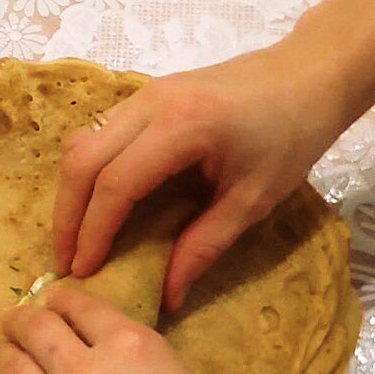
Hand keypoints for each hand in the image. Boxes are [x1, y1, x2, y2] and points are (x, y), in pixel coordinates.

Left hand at [0, 286, 307, 373]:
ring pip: (11, 367)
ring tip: (2, 349)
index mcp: (131, 347)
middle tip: (15, 318)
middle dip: (22, 318)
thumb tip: (112, 353)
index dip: (63, 298)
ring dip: (5, 352)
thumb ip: (141, 360)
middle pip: (36, 328)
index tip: (54, 298)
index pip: (81, 307)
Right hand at [53, 40, 347, 309]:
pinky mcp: (144, 95)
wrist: (308, 76)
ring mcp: (142, 93)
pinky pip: (98, 133)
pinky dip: (87, 172)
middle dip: (68, 216)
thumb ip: (204, 247)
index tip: (84, 272)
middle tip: (67, 262)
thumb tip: (168, 297)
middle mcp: (150, 103)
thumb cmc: (291, 137)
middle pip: (83, 160)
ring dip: (71, 193)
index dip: (94, 231)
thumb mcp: (253, 200)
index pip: (116, 183)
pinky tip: (95, 204)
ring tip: (75, 239)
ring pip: (82, 143)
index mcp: (182, 127)